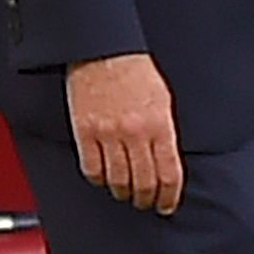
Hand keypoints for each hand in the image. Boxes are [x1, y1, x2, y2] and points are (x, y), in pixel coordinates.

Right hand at [68, 52, 182, 213]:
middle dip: (147, 199)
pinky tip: (104, 179)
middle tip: (147, 203)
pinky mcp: (84, 131)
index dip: (168, 196)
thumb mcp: (163, 100)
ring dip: (124, 193)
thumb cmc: (136, 70)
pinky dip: (99, 179)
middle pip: (143, 183)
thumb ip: (165, 133)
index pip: (168, 174)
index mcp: (159, 125)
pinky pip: (91, 168)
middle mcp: (135, 132)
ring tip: (126, 194)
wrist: (105, 49)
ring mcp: (108, 133)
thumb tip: (168, 162)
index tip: (167, 205)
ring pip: (117, 180)